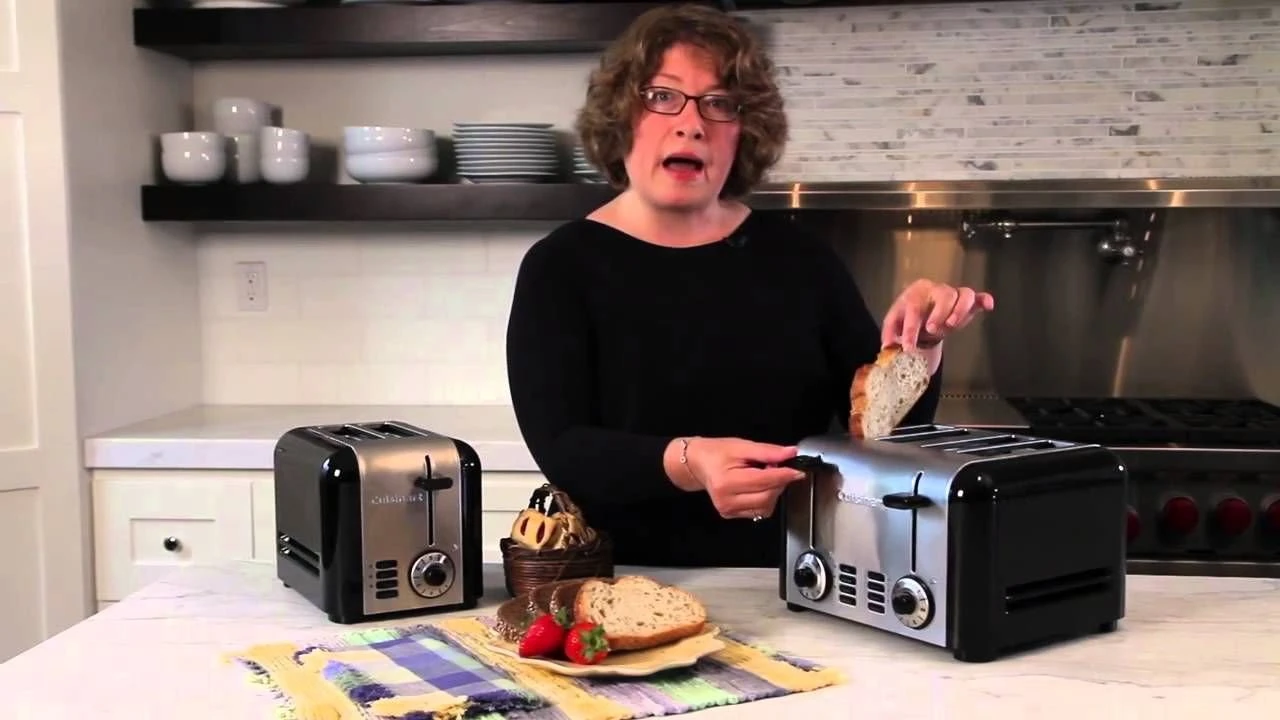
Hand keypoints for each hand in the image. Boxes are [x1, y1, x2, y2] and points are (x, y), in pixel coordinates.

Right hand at [682, 438, 807, 520]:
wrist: (698, 463)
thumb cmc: (717, 453)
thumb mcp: (742, 446)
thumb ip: (768, 451)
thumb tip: (790, 453)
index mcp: (726, 481)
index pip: (764, 481)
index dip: (784, 475)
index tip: (798, 471)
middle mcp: (726, 500)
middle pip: (767, 496)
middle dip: (778, 482)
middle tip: (777, 468)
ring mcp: (728, 510)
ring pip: (766, 506)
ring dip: (773, 492)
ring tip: (764, 476)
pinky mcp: (731, 515)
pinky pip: (759, 511)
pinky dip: (765, 499)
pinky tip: (758, 487)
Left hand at [882, 279, 994, 351]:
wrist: (922, 317)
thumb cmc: (907, 318)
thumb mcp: (894, 325)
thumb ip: (890, 334)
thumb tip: (887, 347)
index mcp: (914, 293)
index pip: (913, 308)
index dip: (910, 329)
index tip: (909, 347)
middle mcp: (935, 290)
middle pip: (943, 295)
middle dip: (939, 313)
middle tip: (932, 330)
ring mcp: (952, 295)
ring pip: (962, 294)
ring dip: (959, 311)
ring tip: (951, 326)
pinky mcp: (966, 302)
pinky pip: (977, 297)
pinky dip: (983, 300)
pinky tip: (987, 306)